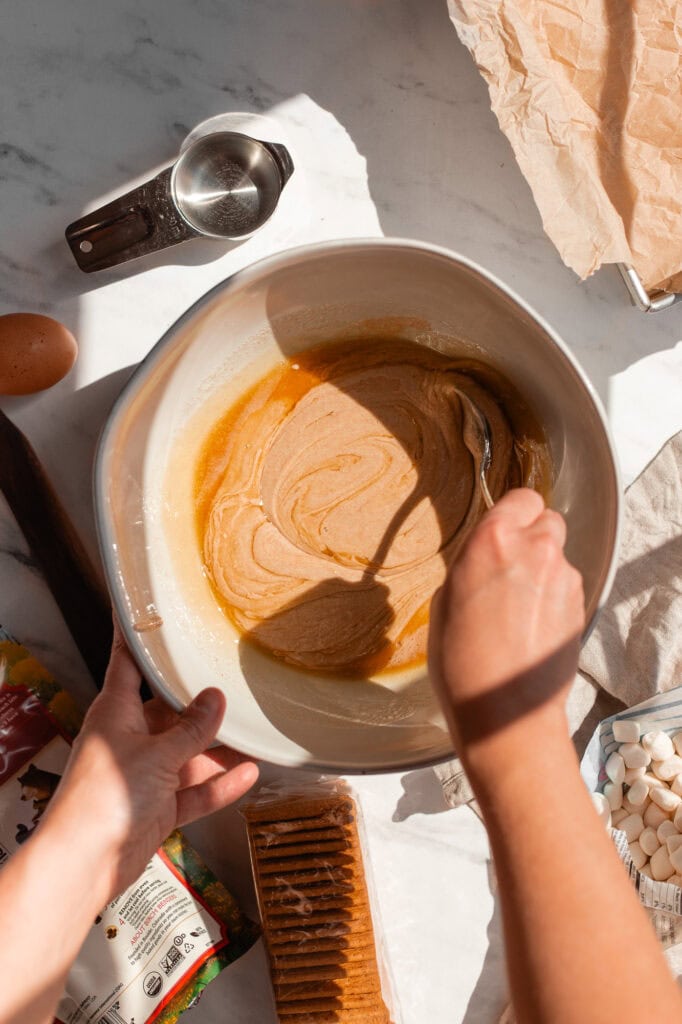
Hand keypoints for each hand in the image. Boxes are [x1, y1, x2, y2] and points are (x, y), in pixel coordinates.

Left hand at [44, 625, 258, 901]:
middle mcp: (129, 738)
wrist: (84, 865)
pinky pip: (194, 789)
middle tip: (234, 682)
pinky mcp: (156, 807)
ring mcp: (144, 774)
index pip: (127, 662)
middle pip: (170, 711)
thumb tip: (216, 699)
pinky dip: (219, 784)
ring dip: (218, 748)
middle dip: (202, 704)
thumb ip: (192, 728)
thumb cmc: (103, 801)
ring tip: (253, 733)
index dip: (137, 635)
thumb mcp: (158, 754)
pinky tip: (247, 774)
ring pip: (188, 752)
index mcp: (116, 712)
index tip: (146, 607)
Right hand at [428, 488, 584, 773]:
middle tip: (508, 568)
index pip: (521, 498)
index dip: (512, 513)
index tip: (502, 529)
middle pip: (546, 521)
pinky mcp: (580, 606)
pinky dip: (551, 596)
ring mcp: (564, 579)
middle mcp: (536, 551)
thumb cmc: (462, 663)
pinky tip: (530, 626)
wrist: (505, 712)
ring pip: (557, 555)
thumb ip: (471, 565)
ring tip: (516, 607)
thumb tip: (485, 559)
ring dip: (541, 570)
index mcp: (494, 541)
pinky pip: (565, 585)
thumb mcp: (445, 601)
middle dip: (530, 538)